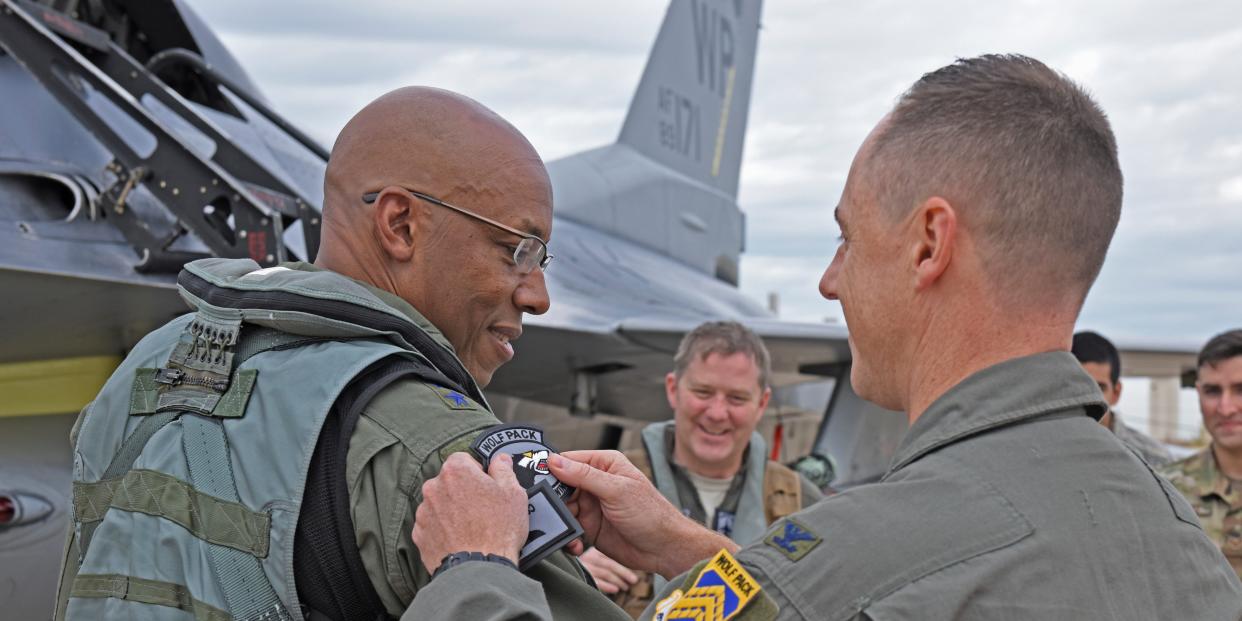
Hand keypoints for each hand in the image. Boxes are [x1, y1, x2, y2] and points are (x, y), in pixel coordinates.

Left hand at [413, 452, 527, 572]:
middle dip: (463, 490)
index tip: (486, 483)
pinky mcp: (420, 535)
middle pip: (449, 481)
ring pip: (439, 504)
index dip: (477, 470)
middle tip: (482, 508)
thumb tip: (500, 460)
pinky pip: (432, 525)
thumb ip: (504, 470)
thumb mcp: (514, 493)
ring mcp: (424, 512)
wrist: (479, 569)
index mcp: (456, 471)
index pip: (463, 459)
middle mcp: (434, 487)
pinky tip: (460, 538)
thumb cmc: (497, 530)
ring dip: (451, 510)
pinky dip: (442, 529)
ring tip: (472, 527)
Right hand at [550, 450, 734, 578]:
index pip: (568, 460)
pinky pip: (569, 528)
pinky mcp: (589, 527)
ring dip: (561, 521)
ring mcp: (591, 505)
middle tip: (547, 511)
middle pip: (560, 486)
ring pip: (562, 509)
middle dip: (553, 500)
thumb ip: (584, 475)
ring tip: (567, 532)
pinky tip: (574, 544)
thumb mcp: (616, 490)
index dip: (551, 470)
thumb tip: (554, 461)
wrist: (664, 548)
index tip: (536, 480)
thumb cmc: (651, 513)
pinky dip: (567, 536)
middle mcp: (595, 482)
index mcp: (604, 464)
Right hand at [578, 547, 639, 593]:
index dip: (623, 566)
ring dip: (617, 580)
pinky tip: (615, 590)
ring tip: (625, 587)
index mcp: (595, 551)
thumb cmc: (590, 572)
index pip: (612, 557)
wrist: (570, 579)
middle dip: (623, 573)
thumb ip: (610, 564)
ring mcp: (583, 566)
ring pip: (605, 572)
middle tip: (634, 580)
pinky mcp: (580, 576)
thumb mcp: (599, 564)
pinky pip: (595, 581)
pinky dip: (606, 585)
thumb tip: (629, 574)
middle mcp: (588, 557)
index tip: (633, 574)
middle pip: (609, 564)